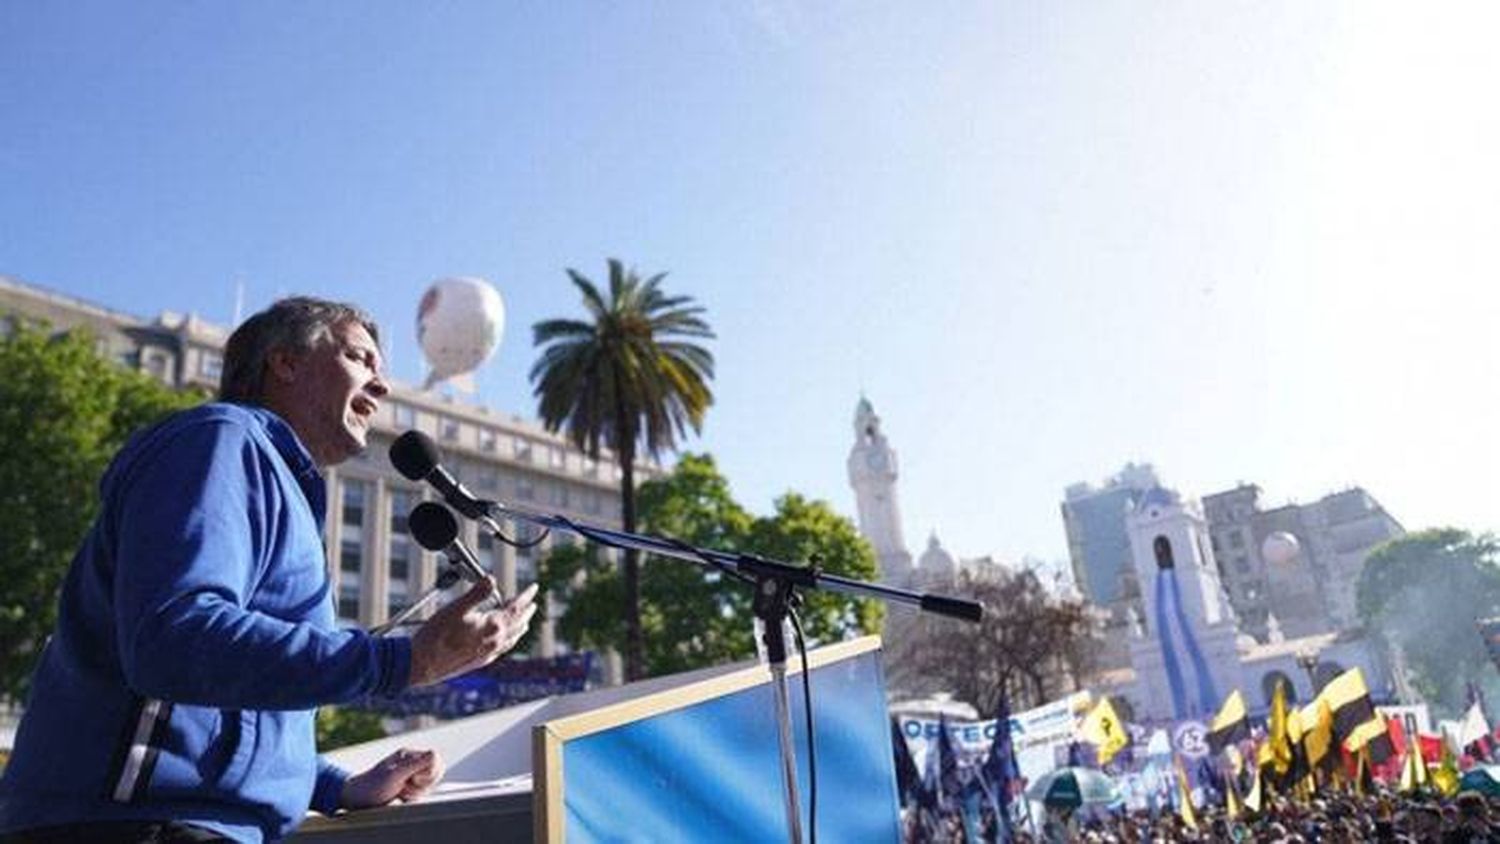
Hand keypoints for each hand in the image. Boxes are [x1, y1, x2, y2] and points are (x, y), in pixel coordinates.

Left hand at [341, 747, 443, 808]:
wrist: (357, 800)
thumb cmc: (372, 786)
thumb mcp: (394, 775)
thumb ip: (415, 764)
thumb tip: (435, 754)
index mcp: (408, 755)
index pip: (434, 758)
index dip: (428, 772)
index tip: (412, 779)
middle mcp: (412, 763)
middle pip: (435, 771)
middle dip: (423, 784)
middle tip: (404, 787)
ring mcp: (412, 775)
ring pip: (430, 784)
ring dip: (417, 792)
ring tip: (400, 793)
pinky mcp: (410, 788)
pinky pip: (424, 792)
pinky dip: (414, 798)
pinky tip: (401, 798)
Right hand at [408, 579, 537, 687]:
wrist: (422, 664)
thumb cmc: (436, 636)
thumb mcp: (456, 608)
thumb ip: (477, 593)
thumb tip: (492, 579)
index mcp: (493, 626)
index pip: (516, 608)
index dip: (526, 596)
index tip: (534, 587)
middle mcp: (495, 642)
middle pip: (518, 624)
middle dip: (526, 612)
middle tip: (533, 603)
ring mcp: (488, 653)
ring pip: (512, 638)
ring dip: (521, 626)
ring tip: (525, 621)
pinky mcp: (480, 661)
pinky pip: (503, 649)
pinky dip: (510, 640)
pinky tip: (504, 641)